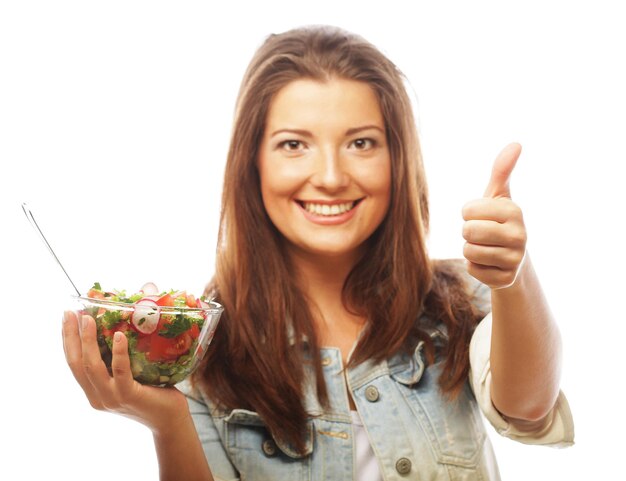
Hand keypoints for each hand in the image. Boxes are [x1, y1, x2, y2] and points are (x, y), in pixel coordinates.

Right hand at [62, 311, 189, 433]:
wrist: (170, 420)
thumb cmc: (155, 391)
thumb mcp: (132, 373)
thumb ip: (124, 355)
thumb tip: (130, 315)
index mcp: (94, 391)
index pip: (74, 364)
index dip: (68, 340)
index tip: (67, 317)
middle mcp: (97, 397)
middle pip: (76, 364)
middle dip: (71, 337)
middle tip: (70, 313)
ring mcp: (111, 398)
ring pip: (93, 367)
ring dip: (88, 341)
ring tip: (89, 319)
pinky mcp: (128, 396)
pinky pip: (120, 372)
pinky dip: (118, 353)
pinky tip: (119, 335)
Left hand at [462, 143, 526, 288]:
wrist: (512, 257)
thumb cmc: (498, 220)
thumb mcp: (498, 196)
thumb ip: (502, 171)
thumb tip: (516, 143)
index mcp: (515, 211)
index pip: (468, 210)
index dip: (468, 213)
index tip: (482, 216)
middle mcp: (520, 235)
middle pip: (468, 231)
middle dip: (468, 232)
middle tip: (481, 233)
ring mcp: (514, 259)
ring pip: (468, 252)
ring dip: (470, 249)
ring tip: (486, 247)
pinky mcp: (505, 279)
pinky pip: (472, 270)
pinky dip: (474, 267)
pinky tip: (489, 263)